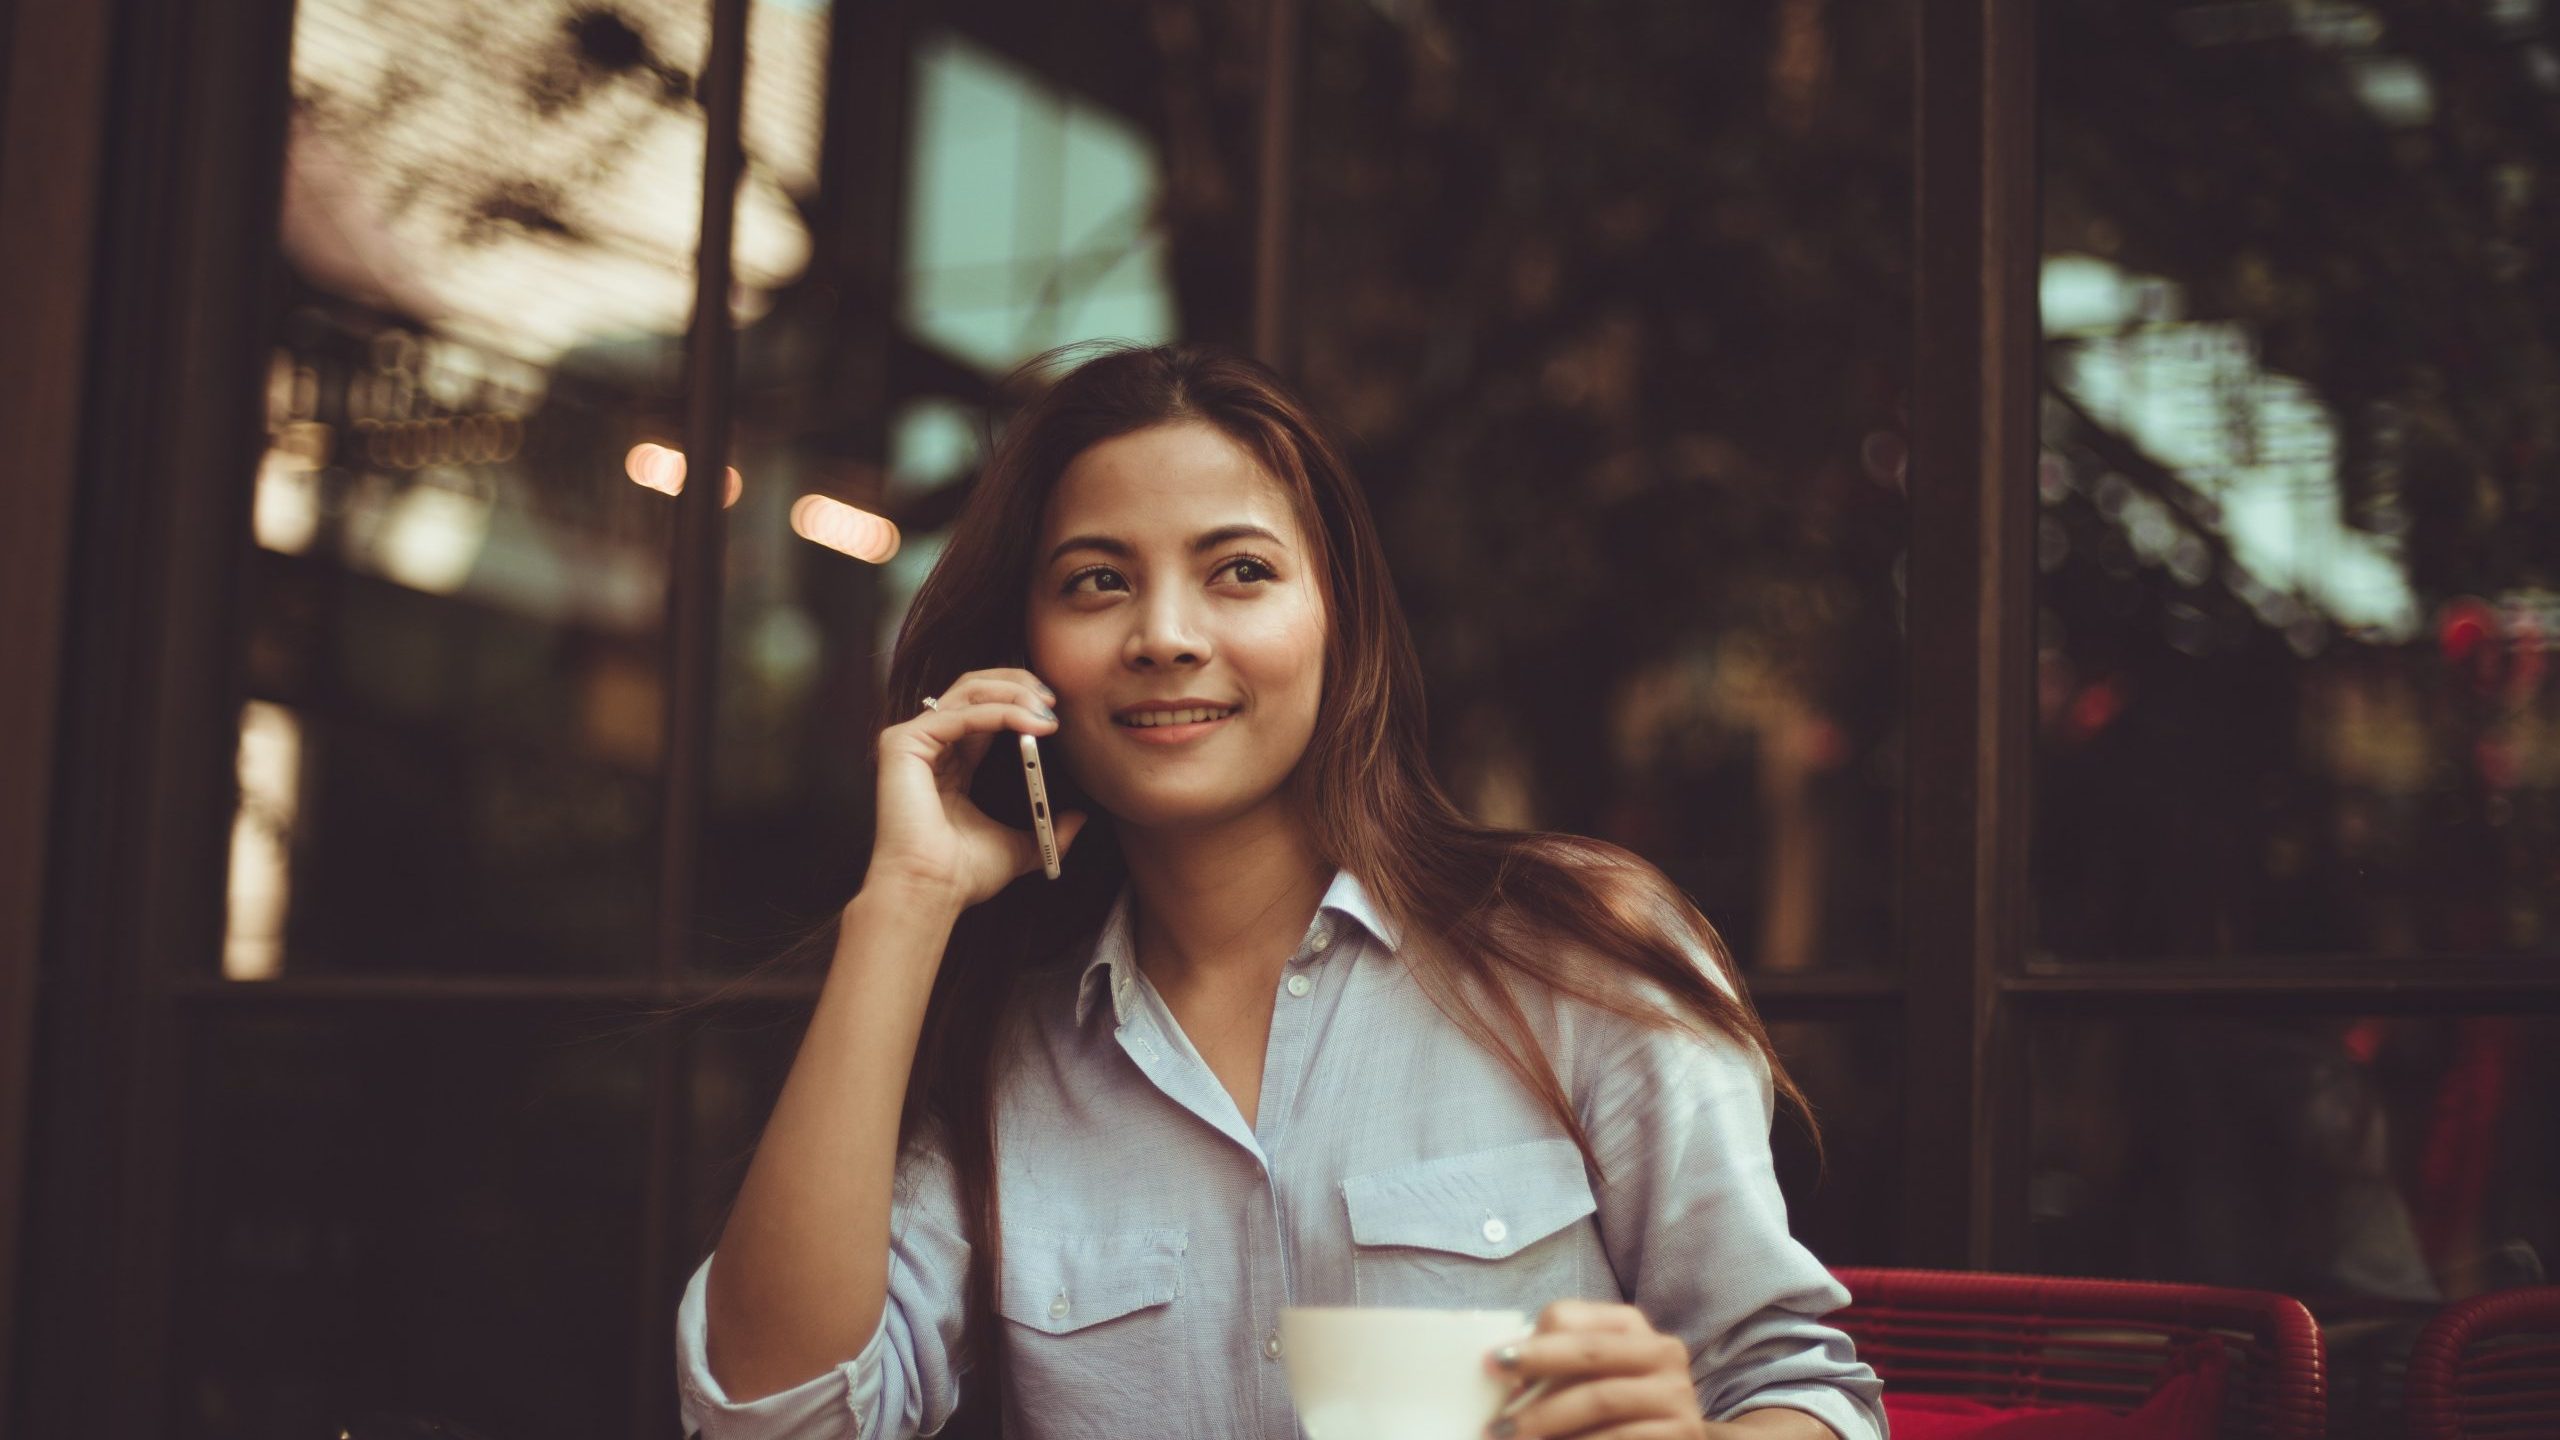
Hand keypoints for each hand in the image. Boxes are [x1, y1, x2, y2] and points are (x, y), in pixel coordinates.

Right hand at [863, 666, 1090, 911]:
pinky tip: (1029, 724)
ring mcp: (913, 741)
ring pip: (968, 692)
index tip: (1056, 710)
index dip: (1020, 701)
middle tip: (1054, 700)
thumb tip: (1080, 819)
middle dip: (1019, 686)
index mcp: (952, 761)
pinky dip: (999, 713)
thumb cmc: (962, 874)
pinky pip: (960, 714)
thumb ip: (1047, 829)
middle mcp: (930, 745)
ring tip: (1047, 712)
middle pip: (974, 688)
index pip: (986, 709)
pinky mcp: (903, 743)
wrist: (932, 891)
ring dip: (1014, 695)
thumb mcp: (1020, 845)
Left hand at [1482, 1300, 1704, 1439]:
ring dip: (1547, 1420)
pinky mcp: (1683, 1433)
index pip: (1571, 1317)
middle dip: (1537, 1371)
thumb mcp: (1586, 1379)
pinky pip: (1619, 1437)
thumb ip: (1555, 1368)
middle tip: (1496, 1401)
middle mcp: (1662, 1352)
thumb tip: (1506, 1380)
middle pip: (1589, 1351)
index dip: (1532, 1339)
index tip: (1493, 1364)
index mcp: (1630, 1326)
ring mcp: (1676, 1394)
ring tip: (1507, 1437)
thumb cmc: (1614, 1412)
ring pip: (1600, 1398)